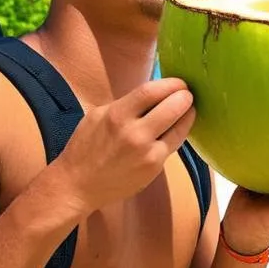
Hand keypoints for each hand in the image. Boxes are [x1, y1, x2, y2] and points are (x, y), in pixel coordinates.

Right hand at [55, 77, 195, 213]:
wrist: (78, 185)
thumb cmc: (84, 148)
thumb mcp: (97, 116)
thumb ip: (124, 105)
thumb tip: (151, 97)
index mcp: (117, 115)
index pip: (151, 91)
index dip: (170, 83)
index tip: (178, 82)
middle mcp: (135, 133)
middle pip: (172, 107)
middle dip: (185, 97)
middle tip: (188, 93)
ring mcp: (147, 153)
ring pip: (179, 128)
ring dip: (188, 115)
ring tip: (189, 108)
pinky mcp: (154, 168)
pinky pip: (173, 145)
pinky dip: (179, 133)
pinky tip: (179, 127)